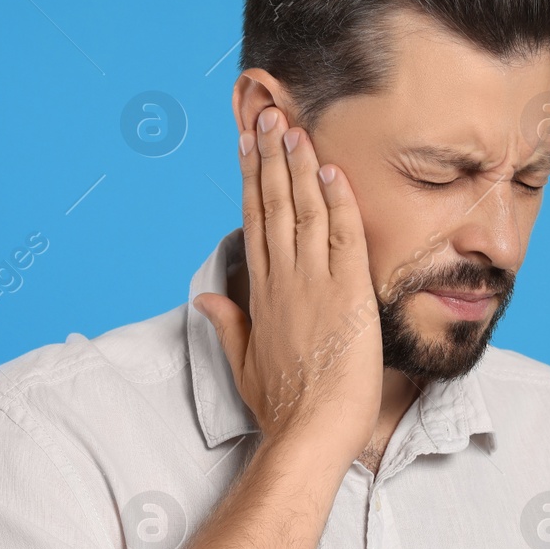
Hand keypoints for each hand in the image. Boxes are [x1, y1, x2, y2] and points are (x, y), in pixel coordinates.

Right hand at [193, 106, 382, 465]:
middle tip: (267, 115)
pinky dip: (337, 200)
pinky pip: (342, 235)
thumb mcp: (245, 363)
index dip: (251, 180)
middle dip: (270, 157)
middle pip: (274, 205)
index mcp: (261, 294)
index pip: (255, 223)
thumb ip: (226, 324)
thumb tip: (204, 297)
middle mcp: (283, 279)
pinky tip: (330, 169)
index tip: (247, 146)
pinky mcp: (345, 292)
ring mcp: (313, 283)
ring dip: (299, 166)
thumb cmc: (283, 407)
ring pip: (304, 210)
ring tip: (292, 127)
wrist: (310, 432)